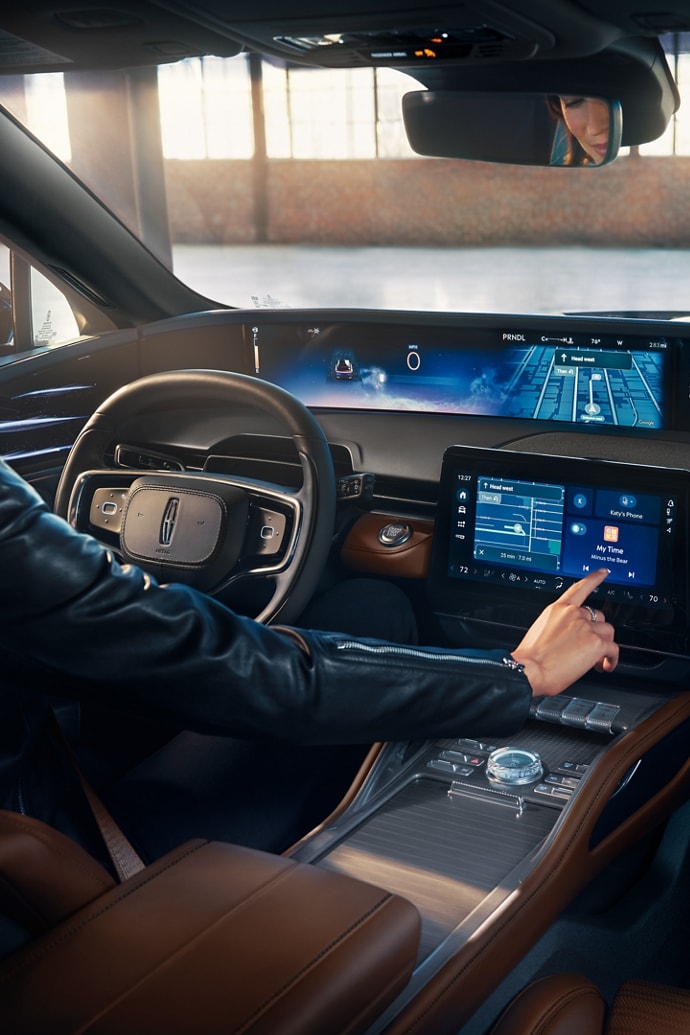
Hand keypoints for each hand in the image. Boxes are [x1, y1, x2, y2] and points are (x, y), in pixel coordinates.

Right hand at [511, 568, 618, 696]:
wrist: (529, 670)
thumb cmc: (530, 658)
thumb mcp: (539, 633)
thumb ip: (558, 628)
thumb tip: (569, 638)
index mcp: (557, 609)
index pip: (579, 588)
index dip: (594, 578)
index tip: (603, 572)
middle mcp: (573, 614)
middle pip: (598, 616)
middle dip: (596, 631)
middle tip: (589, 648)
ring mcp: (586, 627)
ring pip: (608, 632)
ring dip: (604, 646)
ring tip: (596, 660)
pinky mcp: (596, 643)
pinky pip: (613, 649)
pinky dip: (611, 659)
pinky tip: (605, 666)